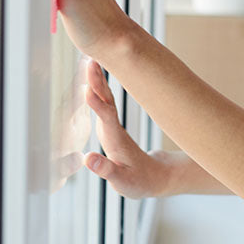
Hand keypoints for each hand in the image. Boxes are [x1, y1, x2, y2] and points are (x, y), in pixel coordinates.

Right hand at [80, 59, 172, 198]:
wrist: (155, 176)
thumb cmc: (138, 181)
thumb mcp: (122, 181)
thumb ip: (106, 170)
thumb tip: (87, 159)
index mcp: (116, 140)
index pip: (106, 118)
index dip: (97, 105)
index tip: (87, 90)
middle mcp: (115, 128)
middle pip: (106, 101)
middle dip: (97, 82)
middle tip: (90, 62)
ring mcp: (114, 125)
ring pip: (106, 98)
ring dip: (98, 80)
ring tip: (90, 61)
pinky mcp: (112, 124)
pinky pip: (104, 101)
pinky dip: (98, 87)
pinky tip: (93, 76)